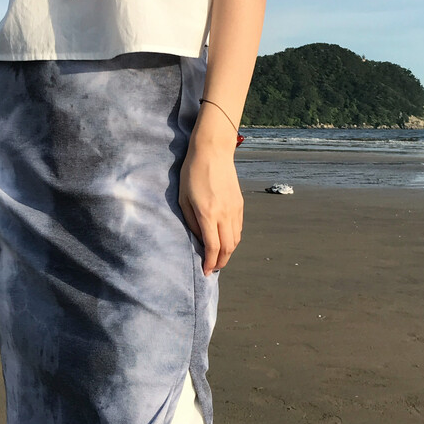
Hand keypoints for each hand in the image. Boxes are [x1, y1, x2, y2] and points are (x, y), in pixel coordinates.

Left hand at [179, 112, 243, 275]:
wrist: (213, 151)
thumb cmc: (192, 173)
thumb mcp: (184, 198)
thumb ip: (191, 221)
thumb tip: (198, 240)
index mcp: (208, 214)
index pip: (213, 247)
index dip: (209, 263)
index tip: (205, 271)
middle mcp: (225, 214)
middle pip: (228, 248)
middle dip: (221, 262)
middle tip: (212, 269)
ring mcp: (235, 209)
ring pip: (236, 239)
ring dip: (228, 252)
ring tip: (219, 258)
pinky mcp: (240, 204)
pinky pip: (239, 228)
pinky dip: (233, 239)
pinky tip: (225, 241)